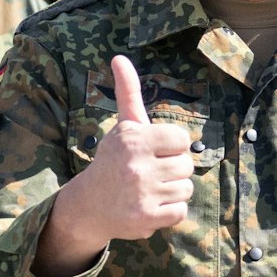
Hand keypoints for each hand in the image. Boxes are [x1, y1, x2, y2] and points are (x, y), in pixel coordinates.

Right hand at [35, 54, 193, 276]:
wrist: (90, 204)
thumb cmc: (114, 160)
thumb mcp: (123, 126)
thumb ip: (128, 92)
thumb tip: (119, 57)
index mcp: (134, 139)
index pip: (182, 139)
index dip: (172, 146)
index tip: (154, 151)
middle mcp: (137, 165)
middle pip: (187, 165)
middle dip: (173, 169)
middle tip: (150, 173)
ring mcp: (142, 194)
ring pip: (186, 188)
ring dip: (172, 191)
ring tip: (150, 190)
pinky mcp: (146, 219)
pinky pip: (181, 212)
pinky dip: (170, 212)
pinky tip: (151, 206)